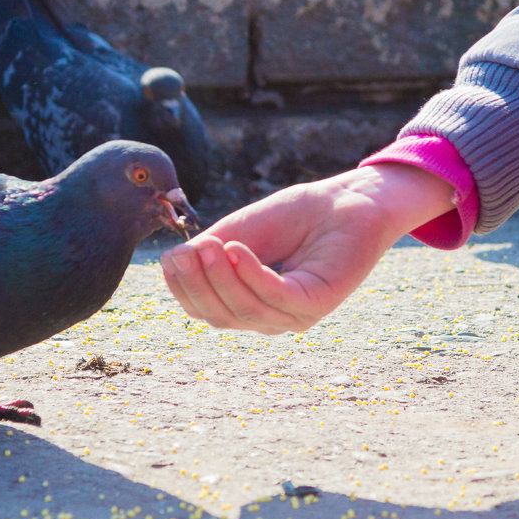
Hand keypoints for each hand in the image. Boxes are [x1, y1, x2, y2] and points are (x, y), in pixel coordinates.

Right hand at [161, 163, 456, 333]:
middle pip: (221, 316)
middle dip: (197, 286)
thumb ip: (210, 251)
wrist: (349, 201)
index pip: (205, 310)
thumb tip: (174, 262)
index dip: (182, 289)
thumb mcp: (240, 231)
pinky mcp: (317, 304)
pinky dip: (252, 274)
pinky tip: (237, 249)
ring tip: (209, 246)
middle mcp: (269, 317)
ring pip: (245, 309)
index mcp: (248, 304)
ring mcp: (294, 316)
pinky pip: (276, 296)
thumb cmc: (297, 217)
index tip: (169, 258)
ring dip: (220, 278)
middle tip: (183, 253)